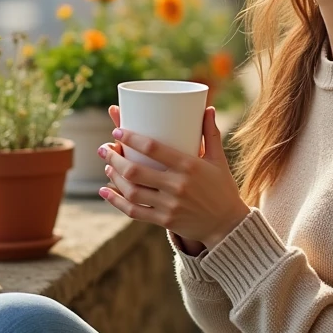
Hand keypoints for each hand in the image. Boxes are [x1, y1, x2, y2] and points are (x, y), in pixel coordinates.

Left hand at [98, 105, 249, 250]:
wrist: (227, 224)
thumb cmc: (222, 188)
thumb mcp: (218, 160)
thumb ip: (211, 134)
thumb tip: (208, 107)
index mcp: (189, 166)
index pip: (153, 148)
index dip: (131, 138)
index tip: (117, 130)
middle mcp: (177, 185)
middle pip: (135, 171)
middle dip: (115, 157)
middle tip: (105, 148)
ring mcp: (169, 205)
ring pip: (132, 191)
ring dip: (115, 177)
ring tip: (107, 165)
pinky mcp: (164, 221)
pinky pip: (134, 211)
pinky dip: (116, 201)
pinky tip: (105, 191)